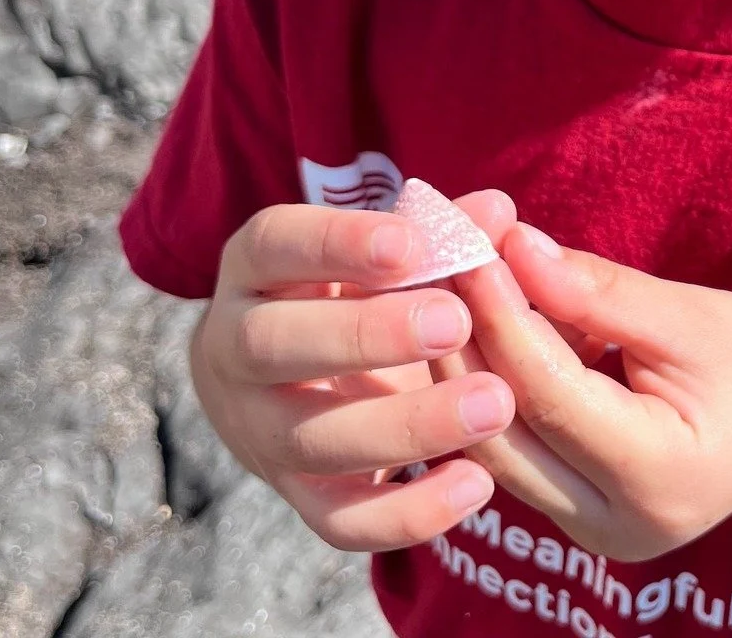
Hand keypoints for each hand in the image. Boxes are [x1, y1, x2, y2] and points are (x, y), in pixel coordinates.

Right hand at [191, 192, 519, 551]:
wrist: (289, 372)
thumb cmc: (354, 287)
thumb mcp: (382, 249)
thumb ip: (439, 230)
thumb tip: (495, 212)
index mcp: (256, 267)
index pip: (276, 244)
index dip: (338, 243)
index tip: (411, 245)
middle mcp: (236, 348)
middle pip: (274, 345)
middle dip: (367, 335)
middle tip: (457, 322)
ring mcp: (257, 429)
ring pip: (310, 440)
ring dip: (406, 425)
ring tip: (493, 403)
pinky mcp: (293, 495)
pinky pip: (338, 521)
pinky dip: (406, 512)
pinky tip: (476, 483)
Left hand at [433, 224, 731, 562]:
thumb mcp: (692, 315)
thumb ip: (600, 290)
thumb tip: (513, 248)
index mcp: (660, 478)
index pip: (550, 393)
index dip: (502, 314)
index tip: (473, 244)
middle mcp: (614, 525)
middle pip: (503, 430)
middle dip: (464, 337)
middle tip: (440, 256)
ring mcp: (590, 532)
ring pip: (494, 444)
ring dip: (466, 358)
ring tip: (452, 276)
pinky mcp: (574, 516)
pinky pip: (514, 444)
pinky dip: (493, 379)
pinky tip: (481, 315)